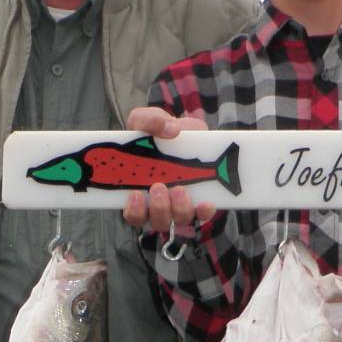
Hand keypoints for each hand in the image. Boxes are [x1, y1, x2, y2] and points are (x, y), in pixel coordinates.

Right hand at [121, 107, 216, 235]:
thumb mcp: (146, 120)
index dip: (134, 211)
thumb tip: (171, 128)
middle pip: (157, 220)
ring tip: (179, 189)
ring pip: (179, 220)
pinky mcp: (200, 201)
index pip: (133, 214)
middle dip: (158, 208)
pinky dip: (203, 210)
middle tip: (158, 187)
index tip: (135, 196)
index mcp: (140, 192)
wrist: (182, 132)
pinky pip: (202, 214)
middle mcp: (160, 205)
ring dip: (179, 208)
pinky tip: (207, 203)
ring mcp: (181, 205)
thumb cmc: (157, 133)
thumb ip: (150, 121)